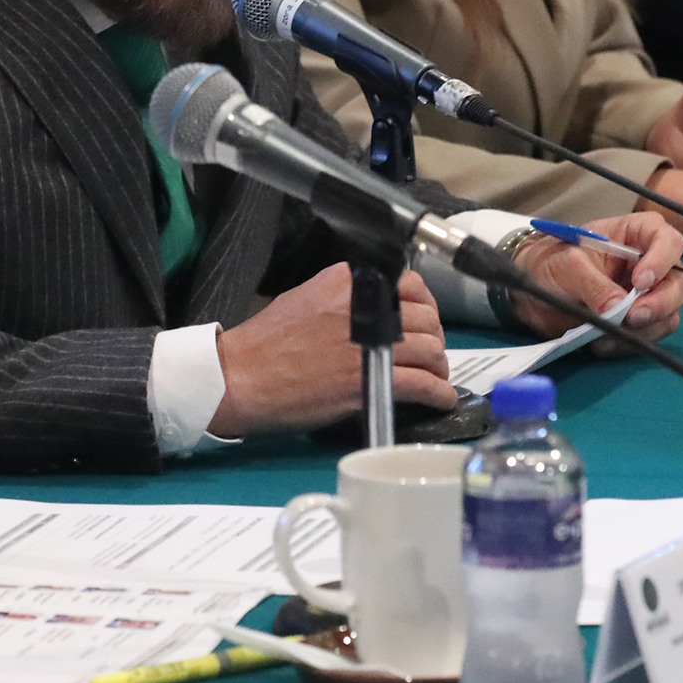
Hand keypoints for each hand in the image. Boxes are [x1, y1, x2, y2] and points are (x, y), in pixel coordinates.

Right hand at [209, 263, 451, 437]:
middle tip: (430, 354)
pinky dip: (439, 393)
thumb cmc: (265, 342)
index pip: (409, 285)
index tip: (424, 320)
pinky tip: (441, 399)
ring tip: (437, 378)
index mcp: (347, 283)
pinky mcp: (369, 381)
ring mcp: (369, 345)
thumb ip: (344, 298)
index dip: (425, 305)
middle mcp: (364, 308)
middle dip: (434, 338)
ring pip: (430, 351)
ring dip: (439, 367)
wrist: (241, 376)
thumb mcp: (305, 298)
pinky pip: (422, 385)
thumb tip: (377, 309)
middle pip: (426, 319)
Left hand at [507, 213, 682, 349]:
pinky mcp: (638, 322)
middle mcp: (649, 265)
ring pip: (670, 315)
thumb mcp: (567, 266)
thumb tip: (617, 308)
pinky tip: (602, 344)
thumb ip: (592, 283)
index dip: (662, 260)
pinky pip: (650, 336)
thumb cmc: (550, 263)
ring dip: (644, 329)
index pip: (668, 240)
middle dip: (661, 303)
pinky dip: (630, 343)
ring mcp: (647, 296)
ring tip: (605, 334)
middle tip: (632, 317)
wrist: (530, 292)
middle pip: (680, 283)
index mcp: (635, 235)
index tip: (640, 282)